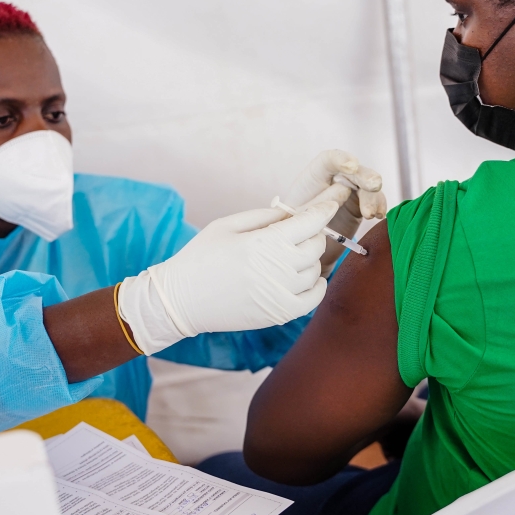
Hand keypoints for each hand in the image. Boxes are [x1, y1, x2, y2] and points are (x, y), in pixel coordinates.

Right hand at [118, 201, 338, 353]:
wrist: (180, 300)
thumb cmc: (201, 257)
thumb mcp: (227, 225)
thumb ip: (264, 216)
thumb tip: (294, 212)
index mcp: (264, 242)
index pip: (311, 221)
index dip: (326, 208)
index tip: (334, 200)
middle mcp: (278, 268)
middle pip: (317, 245)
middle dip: (312, 234)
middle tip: (298, 232)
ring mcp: (281, 294)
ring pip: (317, 270)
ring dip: (310, 259)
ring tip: (291, 255)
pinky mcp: (280, 314)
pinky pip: (315, 298)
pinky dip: (318, 285)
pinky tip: (308, 277)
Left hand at [284, 150, 386, 266]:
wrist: (304, 243)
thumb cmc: (297, 224)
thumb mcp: (301, 215)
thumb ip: (320, 201)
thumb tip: (345, 189)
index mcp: (315, 175)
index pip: (329, 160)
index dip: (342, 160)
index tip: (352, 167)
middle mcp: (335, 178)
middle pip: (354, 170)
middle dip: (365, 176)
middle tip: (373, 185)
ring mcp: (351, 189)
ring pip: (368, 185)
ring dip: (373, 197)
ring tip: (370, 214)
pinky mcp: (360, 203)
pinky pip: (374, 200)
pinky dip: (379, 206)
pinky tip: (379, 215)